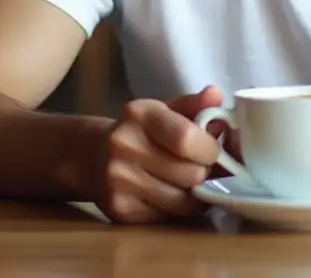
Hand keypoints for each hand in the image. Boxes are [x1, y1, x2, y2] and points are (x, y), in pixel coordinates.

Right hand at [94, 85, 224, 223]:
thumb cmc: (142, 131)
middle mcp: (124, 145)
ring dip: (196, 194)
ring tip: (191, 181)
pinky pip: (168, 216)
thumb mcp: (165, 110)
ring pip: (183, 201)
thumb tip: (216, 94)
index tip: (213, 149)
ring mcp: (119, 180)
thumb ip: (194, 104)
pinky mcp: (120, 210)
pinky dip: (179, 209)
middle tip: (202, 166)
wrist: (93, 157)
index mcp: (140, 114)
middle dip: (206, 172)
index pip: (186, 138)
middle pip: (190, 173)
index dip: (210, 148)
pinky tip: (174, 194)